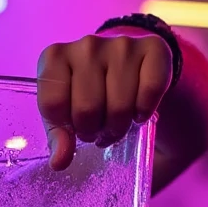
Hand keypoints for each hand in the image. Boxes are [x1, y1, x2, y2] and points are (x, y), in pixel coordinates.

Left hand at [37, 32, 172, 169]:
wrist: (127, 66)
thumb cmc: (87, 92)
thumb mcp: (64, 112)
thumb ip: (58, 135)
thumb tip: (60, 162)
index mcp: (54, 56)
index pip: (53, 105)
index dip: (65, 127)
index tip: (73, 125)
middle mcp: (86, 44)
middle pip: (87, 109)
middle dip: (94, 129)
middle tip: (98, 127)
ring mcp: (121, 44)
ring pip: (119, 106)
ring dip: (119, 126)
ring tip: (116, 122)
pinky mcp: (153, 47)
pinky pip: (150, 92)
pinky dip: (145, 111)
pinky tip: (139, 110)